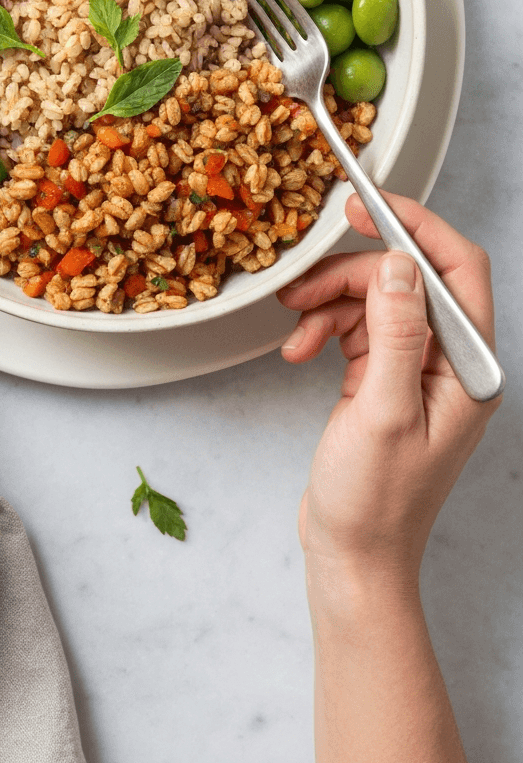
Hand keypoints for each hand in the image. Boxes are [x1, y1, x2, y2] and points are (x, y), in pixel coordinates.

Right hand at [277, 191, 499, 588]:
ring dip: (328, 305)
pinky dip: (322, 329)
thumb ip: (396, 333)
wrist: (352, 555)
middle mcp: (448, 363)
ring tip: (294, 331)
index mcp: (468, 369)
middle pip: (406, 280)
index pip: (458, 269)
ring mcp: (415, 369)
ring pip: (374, 300)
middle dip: (351, 277)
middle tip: (304, 288)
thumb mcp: (382, 411)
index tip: (367, 206)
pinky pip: (354, 327)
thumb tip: (402, 265)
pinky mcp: (383, 377)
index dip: (415, 227)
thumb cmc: (374, 502)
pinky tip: (298, 350)